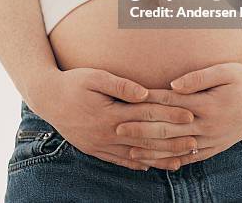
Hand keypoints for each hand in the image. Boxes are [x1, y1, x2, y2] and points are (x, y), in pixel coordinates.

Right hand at [32, 67, 194, 170]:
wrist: (47, 98)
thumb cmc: (73, 82)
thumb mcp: (94, 76)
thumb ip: (120, 85)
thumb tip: (144, 93)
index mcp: (109, 114)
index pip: (147, 115)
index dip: (170, 115)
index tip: (190, 115)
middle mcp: (106, 133)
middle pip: (146, 139)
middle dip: (172, 141)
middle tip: (195, 141)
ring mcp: (100, 145)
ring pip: (135, 154)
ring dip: (159, 158)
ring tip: (180, 160)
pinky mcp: (94, 149)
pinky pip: (119, 160)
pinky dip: (137, 164)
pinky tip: (150, 166)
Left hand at [116, 63, 241, 168]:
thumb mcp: (224, 70)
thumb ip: (198, 77)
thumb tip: (173, 84)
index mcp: (207, 104)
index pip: (169, 103)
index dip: (146, 103)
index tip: (125, 104)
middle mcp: (207, 126)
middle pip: (168, 129)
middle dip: (140, 130)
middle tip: (117, 129)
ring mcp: (212, 139)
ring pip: (176, 149)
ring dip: (152, 151)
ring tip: (130, 152)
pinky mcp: (216, 147)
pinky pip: (191, 157)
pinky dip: (172, 161)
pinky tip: (158, 163)